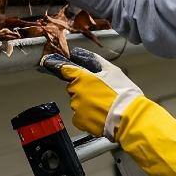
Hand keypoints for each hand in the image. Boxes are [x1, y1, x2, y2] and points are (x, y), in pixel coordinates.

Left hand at [50, 48, 175, 175]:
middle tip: (101, 93)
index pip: (63, 69)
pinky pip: (80, 116)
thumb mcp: (112, 71)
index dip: (54, 65)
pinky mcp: (79, 121)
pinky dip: (87, 116)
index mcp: (82, 77)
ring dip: (87, 103)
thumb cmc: (123, 93)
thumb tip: (78, 54)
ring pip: (78, 102)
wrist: (129, 118)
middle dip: (84, 89)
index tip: (46, 63)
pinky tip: (100, 115)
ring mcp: (76, 108)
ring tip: (104, 106)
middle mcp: (75, 92)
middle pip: (74, 87)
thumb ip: (93, 60)